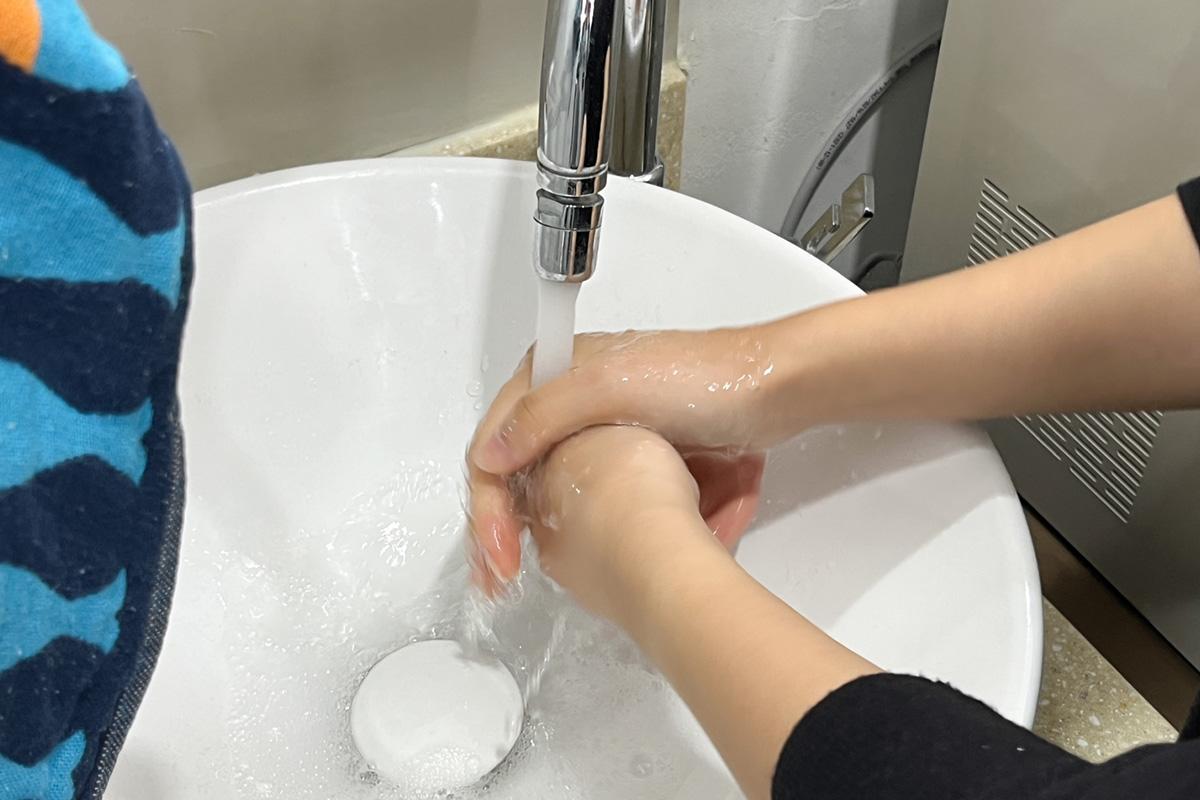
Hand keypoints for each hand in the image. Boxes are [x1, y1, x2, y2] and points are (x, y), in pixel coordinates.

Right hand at [467, 329, 777, 593]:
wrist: (778, 392)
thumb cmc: (705, 377)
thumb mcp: (611, 386)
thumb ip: (544, 414)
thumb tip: (490, 454)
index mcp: (555, 374)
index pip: (496, 446)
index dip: (489, 505)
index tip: (500, 553)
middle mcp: (573, 404)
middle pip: (523, 478)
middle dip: (518, 530)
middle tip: (508, 577)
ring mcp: (608, 434)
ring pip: (565, 497)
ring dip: (561, 539)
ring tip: (558, 578)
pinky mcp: (642, 459)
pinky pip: (611, 503)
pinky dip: (614, 529)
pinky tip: (612, 558)